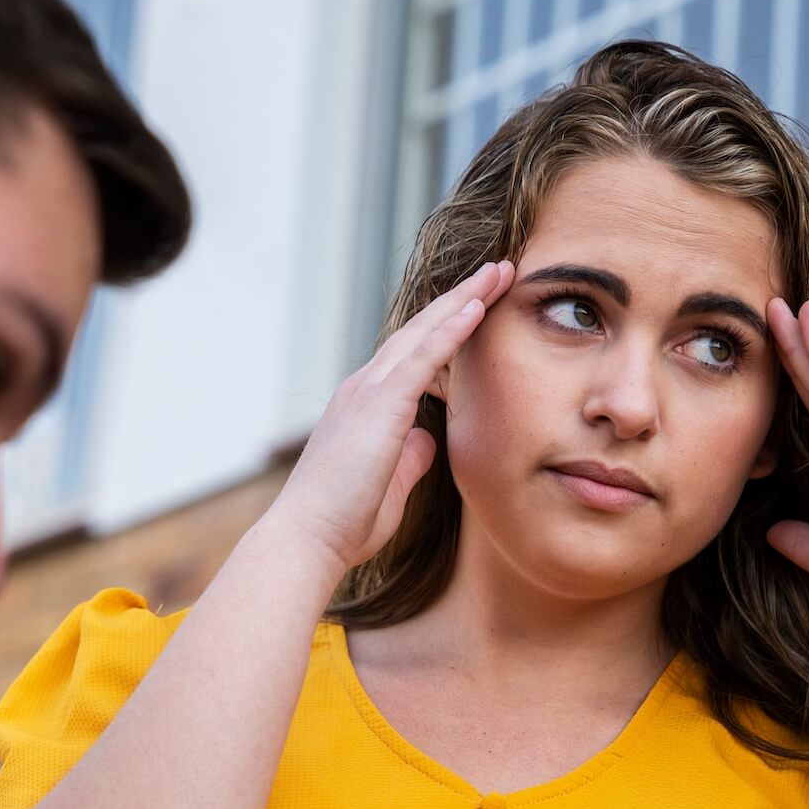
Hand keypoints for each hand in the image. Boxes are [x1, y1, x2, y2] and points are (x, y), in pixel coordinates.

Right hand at [266, 261, 515, 574]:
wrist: (308, 537)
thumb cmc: (344, 522)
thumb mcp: (390, 484)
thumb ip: (409, 457)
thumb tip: (428, 438)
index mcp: (365, 408)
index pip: (411, 356)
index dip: (446, 329)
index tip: (477, 307)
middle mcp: (363, 389)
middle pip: (419, 330)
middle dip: (460, 298)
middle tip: (497, 270)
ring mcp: (368, 391)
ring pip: (424, 331)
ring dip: (464, 298)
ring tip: (499, 271)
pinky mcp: (379, 403)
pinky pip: (423, 355)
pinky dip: (452, 327)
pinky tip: (478, 304)